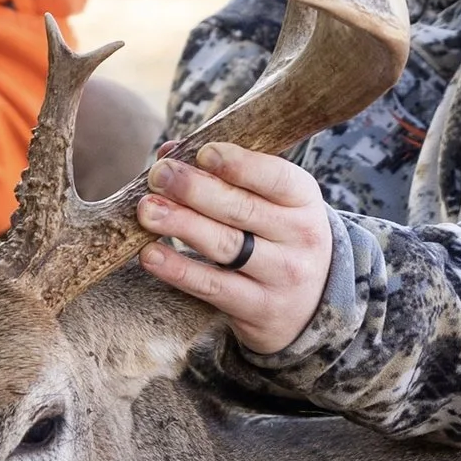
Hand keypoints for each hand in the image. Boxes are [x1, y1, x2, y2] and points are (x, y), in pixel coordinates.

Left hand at [137, 142, 332, 355]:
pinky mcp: (258, 308)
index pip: (275, 177)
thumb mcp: (271, 200)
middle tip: (158, 175)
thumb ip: (225, 173)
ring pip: (225, 246)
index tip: (203, 152)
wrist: (313, 301)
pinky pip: (212, 287)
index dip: (239, 164)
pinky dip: (179, 270)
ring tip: (147, 210)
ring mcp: (281, 276)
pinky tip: (150, 254)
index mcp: (303, 199)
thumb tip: (168, 152)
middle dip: (195, 190)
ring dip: (182, 225)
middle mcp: (299, 237)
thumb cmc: (277, 234)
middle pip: (242, 209)